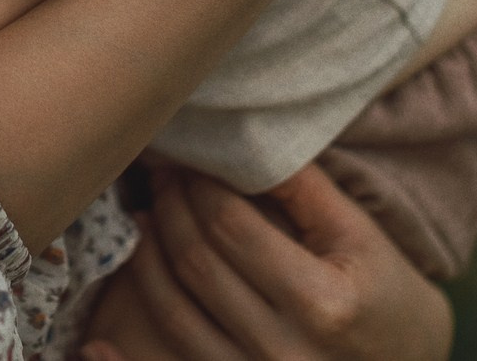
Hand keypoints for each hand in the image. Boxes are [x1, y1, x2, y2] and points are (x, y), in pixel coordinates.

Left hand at [77, 163, 451, 360]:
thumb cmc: (384, 292)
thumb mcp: (360, 236)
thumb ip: (302, 188)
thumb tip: (237, 138)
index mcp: (322, 303)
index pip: (232, 227)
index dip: (197, 185)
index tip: (181, 158)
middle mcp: (286, 351)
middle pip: (199, 266)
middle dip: (169, 210)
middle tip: (156, 177)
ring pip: (176, 314)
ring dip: (146, 262)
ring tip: (142, 220)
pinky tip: (92, 343)